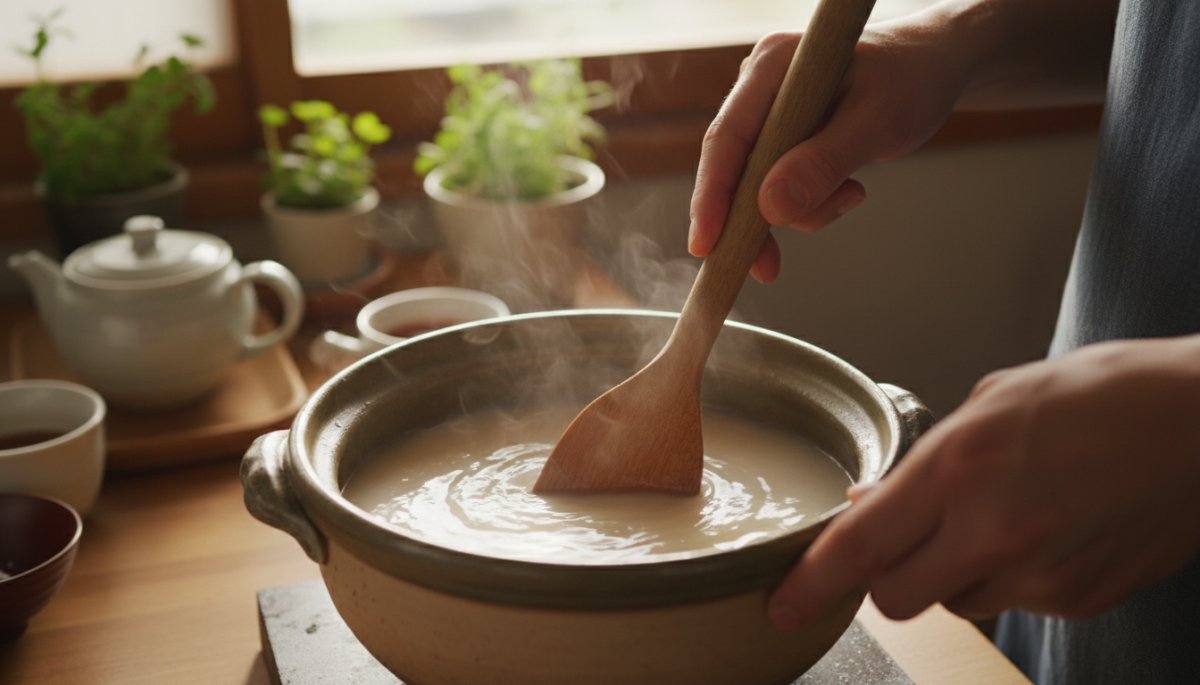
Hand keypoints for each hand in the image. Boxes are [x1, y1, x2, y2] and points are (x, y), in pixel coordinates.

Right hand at [688, 20, 972, 282]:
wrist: (932, 70)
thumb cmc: (911, 80)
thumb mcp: (876, 122)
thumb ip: (824, 163)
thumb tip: (772, 208)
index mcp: (771, 67)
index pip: (726, 138)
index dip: (712, 194)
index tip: (706, 243)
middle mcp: (759, 90)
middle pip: (733, 168)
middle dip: (753, 220)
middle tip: (766, 267)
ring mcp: (768, 117)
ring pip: (758, 187)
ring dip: (803, 209)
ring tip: (852, 193)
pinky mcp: (781, 141)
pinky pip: (779, 189)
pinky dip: (811, 204)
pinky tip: (848, 188)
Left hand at [768, 335, 1199, 627]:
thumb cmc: (1104, 395)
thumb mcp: (992, 403)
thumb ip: (924, 462)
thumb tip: (872, 502)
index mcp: (959, 467)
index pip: (859, 547)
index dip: (809, 583)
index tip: (781, 604)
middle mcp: (993, 531)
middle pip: (894, 597)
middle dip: (884, 575)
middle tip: (902, 540)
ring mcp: (1040, 576)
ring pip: (954, 604)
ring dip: (950, 574)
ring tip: (996, 517)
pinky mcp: (1079, 600)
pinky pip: (1013, 604)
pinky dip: (1008, 576)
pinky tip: (1043, 528)